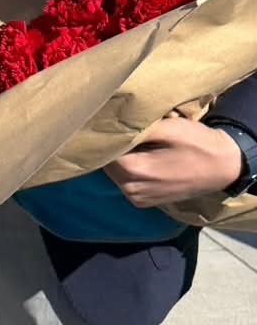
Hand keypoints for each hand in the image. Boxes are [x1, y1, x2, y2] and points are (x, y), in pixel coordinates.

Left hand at [105, 115, 243, 207]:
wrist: (222, 167)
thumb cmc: (196, 144)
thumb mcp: (167, 128)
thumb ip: (134, 129)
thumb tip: (107, 125)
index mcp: (133, 171)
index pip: (103, 150)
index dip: (106, 135)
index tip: (112, 123)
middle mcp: (130, 189)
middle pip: (106, 163)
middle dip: (113, 147)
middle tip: (127, 131)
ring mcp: (137, 198)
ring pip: (114, 173)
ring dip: (121, 158)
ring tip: (139, 144)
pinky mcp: (143, 201)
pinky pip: (126, 181)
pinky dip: (130, 170)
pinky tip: (144, 158)